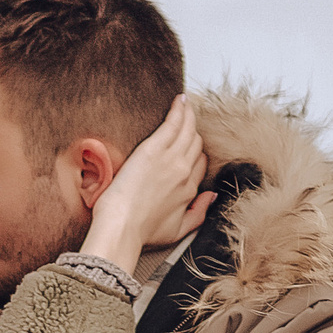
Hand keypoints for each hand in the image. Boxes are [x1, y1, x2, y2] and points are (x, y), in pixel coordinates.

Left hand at [82, 94, 210, 278]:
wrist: (122, 227)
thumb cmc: (141, 232)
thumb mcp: (177, 231)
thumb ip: (198, 214)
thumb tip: (211, 197)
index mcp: (188, 190)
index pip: (200, 164)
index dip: (195, 154)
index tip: (189, 146)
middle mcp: (184, 172)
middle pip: (196, 145)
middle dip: (193, 133)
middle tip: (188, 122)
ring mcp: (171, 159)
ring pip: (188, 130)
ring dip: (189, 115)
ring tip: (187, 104)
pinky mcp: (154, 149)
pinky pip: (174, 123)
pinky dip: (180, 109)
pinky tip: (180, 100)